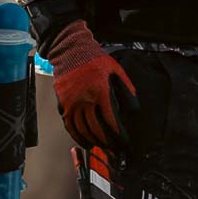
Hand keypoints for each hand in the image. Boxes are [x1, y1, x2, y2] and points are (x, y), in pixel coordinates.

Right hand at [47, 21, 137, 148]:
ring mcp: (71, 102)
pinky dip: (76, 135)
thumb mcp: (115, 69)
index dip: (118, 133)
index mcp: (100, 91)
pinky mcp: (62, 103)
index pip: (110, 119)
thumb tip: (134, 106)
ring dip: (92, 140)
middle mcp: (84, 99)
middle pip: (96, 128)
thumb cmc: (92, 58)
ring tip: (100, 147)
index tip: (123, 141)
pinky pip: (69, 124)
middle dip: (106, 141)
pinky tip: (83, 141)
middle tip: (113, 148)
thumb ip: (126, 88)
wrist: (70, 50)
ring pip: (82, 129)